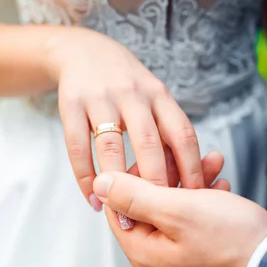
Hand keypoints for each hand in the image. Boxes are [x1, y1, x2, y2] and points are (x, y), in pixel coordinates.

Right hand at [47, 27, 203, 210]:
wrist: (83, 51)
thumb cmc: (127, 84)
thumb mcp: (154, 96)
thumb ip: (169, 129)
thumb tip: (191, 177)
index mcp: (159, 95)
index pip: (183, 134)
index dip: (191, 168)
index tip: (195, 198)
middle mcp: (133, 94)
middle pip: (149, 143)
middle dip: (156, 183)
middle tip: (160, 214)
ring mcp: (100, 98)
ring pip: (111, 147)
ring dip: (117, 184)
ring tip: (122, 212)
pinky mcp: (71, 104)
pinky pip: (77, 146)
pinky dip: (85, 177)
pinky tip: (93, 199)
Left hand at [92, 171, 266, 266]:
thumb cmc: (231, 241)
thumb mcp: (176, 210)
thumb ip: (134, 196)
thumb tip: (100, 184)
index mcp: (144, 251)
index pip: (118, 206)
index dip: (132, 177)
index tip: (151, 158)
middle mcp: (158, 256)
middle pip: (147, 204)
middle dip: (167, 174)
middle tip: (183, 156)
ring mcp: (180, 253)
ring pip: (173, 205)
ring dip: (190, 179)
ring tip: (210, 162)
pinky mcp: (201, 248)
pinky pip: (193, 215)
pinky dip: (204, 194)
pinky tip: (219, 181)